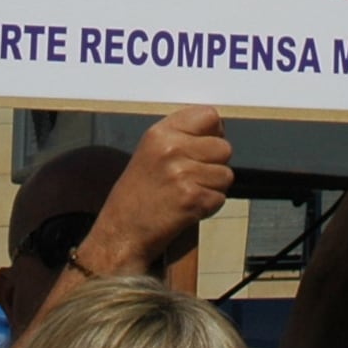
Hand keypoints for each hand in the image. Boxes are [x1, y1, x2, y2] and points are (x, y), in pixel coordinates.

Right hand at [78, 106, 232, 276]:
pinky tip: (187, 208)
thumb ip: (180, 137)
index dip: (213, 133)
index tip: (204, 146)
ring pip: (226, 174)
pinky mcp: (192, 198)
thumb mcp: (150, 152)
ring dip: (212, 188)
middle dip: (215, 164)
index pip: (209, 115)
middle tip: (191, 177)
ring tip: (186, 193)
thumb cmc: (136, 195)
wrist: (121, 232)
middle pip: (224, 147)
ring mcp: (182, 173)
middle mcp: (171, 149)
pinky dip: (208, 206)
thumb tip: (218, 130)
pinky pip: (220, 198)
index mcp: (160, 133)